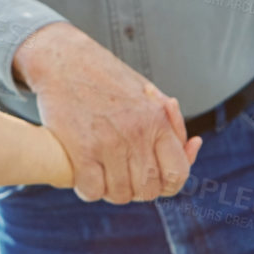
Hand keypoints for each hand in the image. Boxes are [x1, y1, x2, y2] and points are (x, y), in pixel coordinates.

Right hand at [14, 23, 201, 203]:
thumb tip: (191, 147)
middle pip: (148, 190)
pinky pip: (92, 191)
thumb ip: (169, 122)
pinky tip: (84, 176)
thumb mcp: (146, 92)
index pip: (177, 173)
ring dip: (110, 190)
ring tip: (101, 174)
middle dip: (136, 189)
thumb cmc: (105, 77)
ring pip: (120, 194)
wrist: (62, 59)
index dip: (167, 185)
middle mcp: (137, 133)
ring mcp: (109, 143)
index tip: (152, 178)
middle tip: (122, 176)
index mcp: (157, 119)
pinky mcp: (80, 150)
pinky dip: (88, 189)